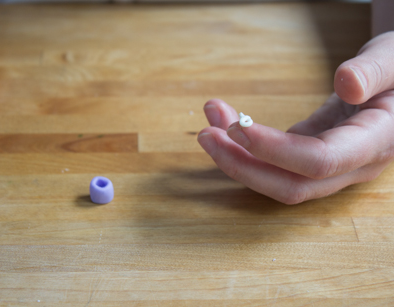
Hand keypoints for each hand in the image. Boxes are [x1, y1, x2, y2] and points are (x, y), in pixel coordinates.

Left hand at [198, 32, 393, 203]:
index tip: (237, 128)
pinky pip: (276, 163)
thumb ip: (374, 71)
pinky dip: (248, 147)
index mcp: (375, 141)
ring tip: (209, 125)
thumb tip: (346, 84)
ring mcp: (331, 166)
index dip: (275, 151)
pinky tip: (226, 124)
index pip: (319, 160)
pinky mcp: (313, 155)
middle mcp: (352, 165)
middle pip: (291, 185)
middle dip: (243, 166)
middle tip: (206, 135)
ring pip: (279, 179)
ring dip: (237, 157)